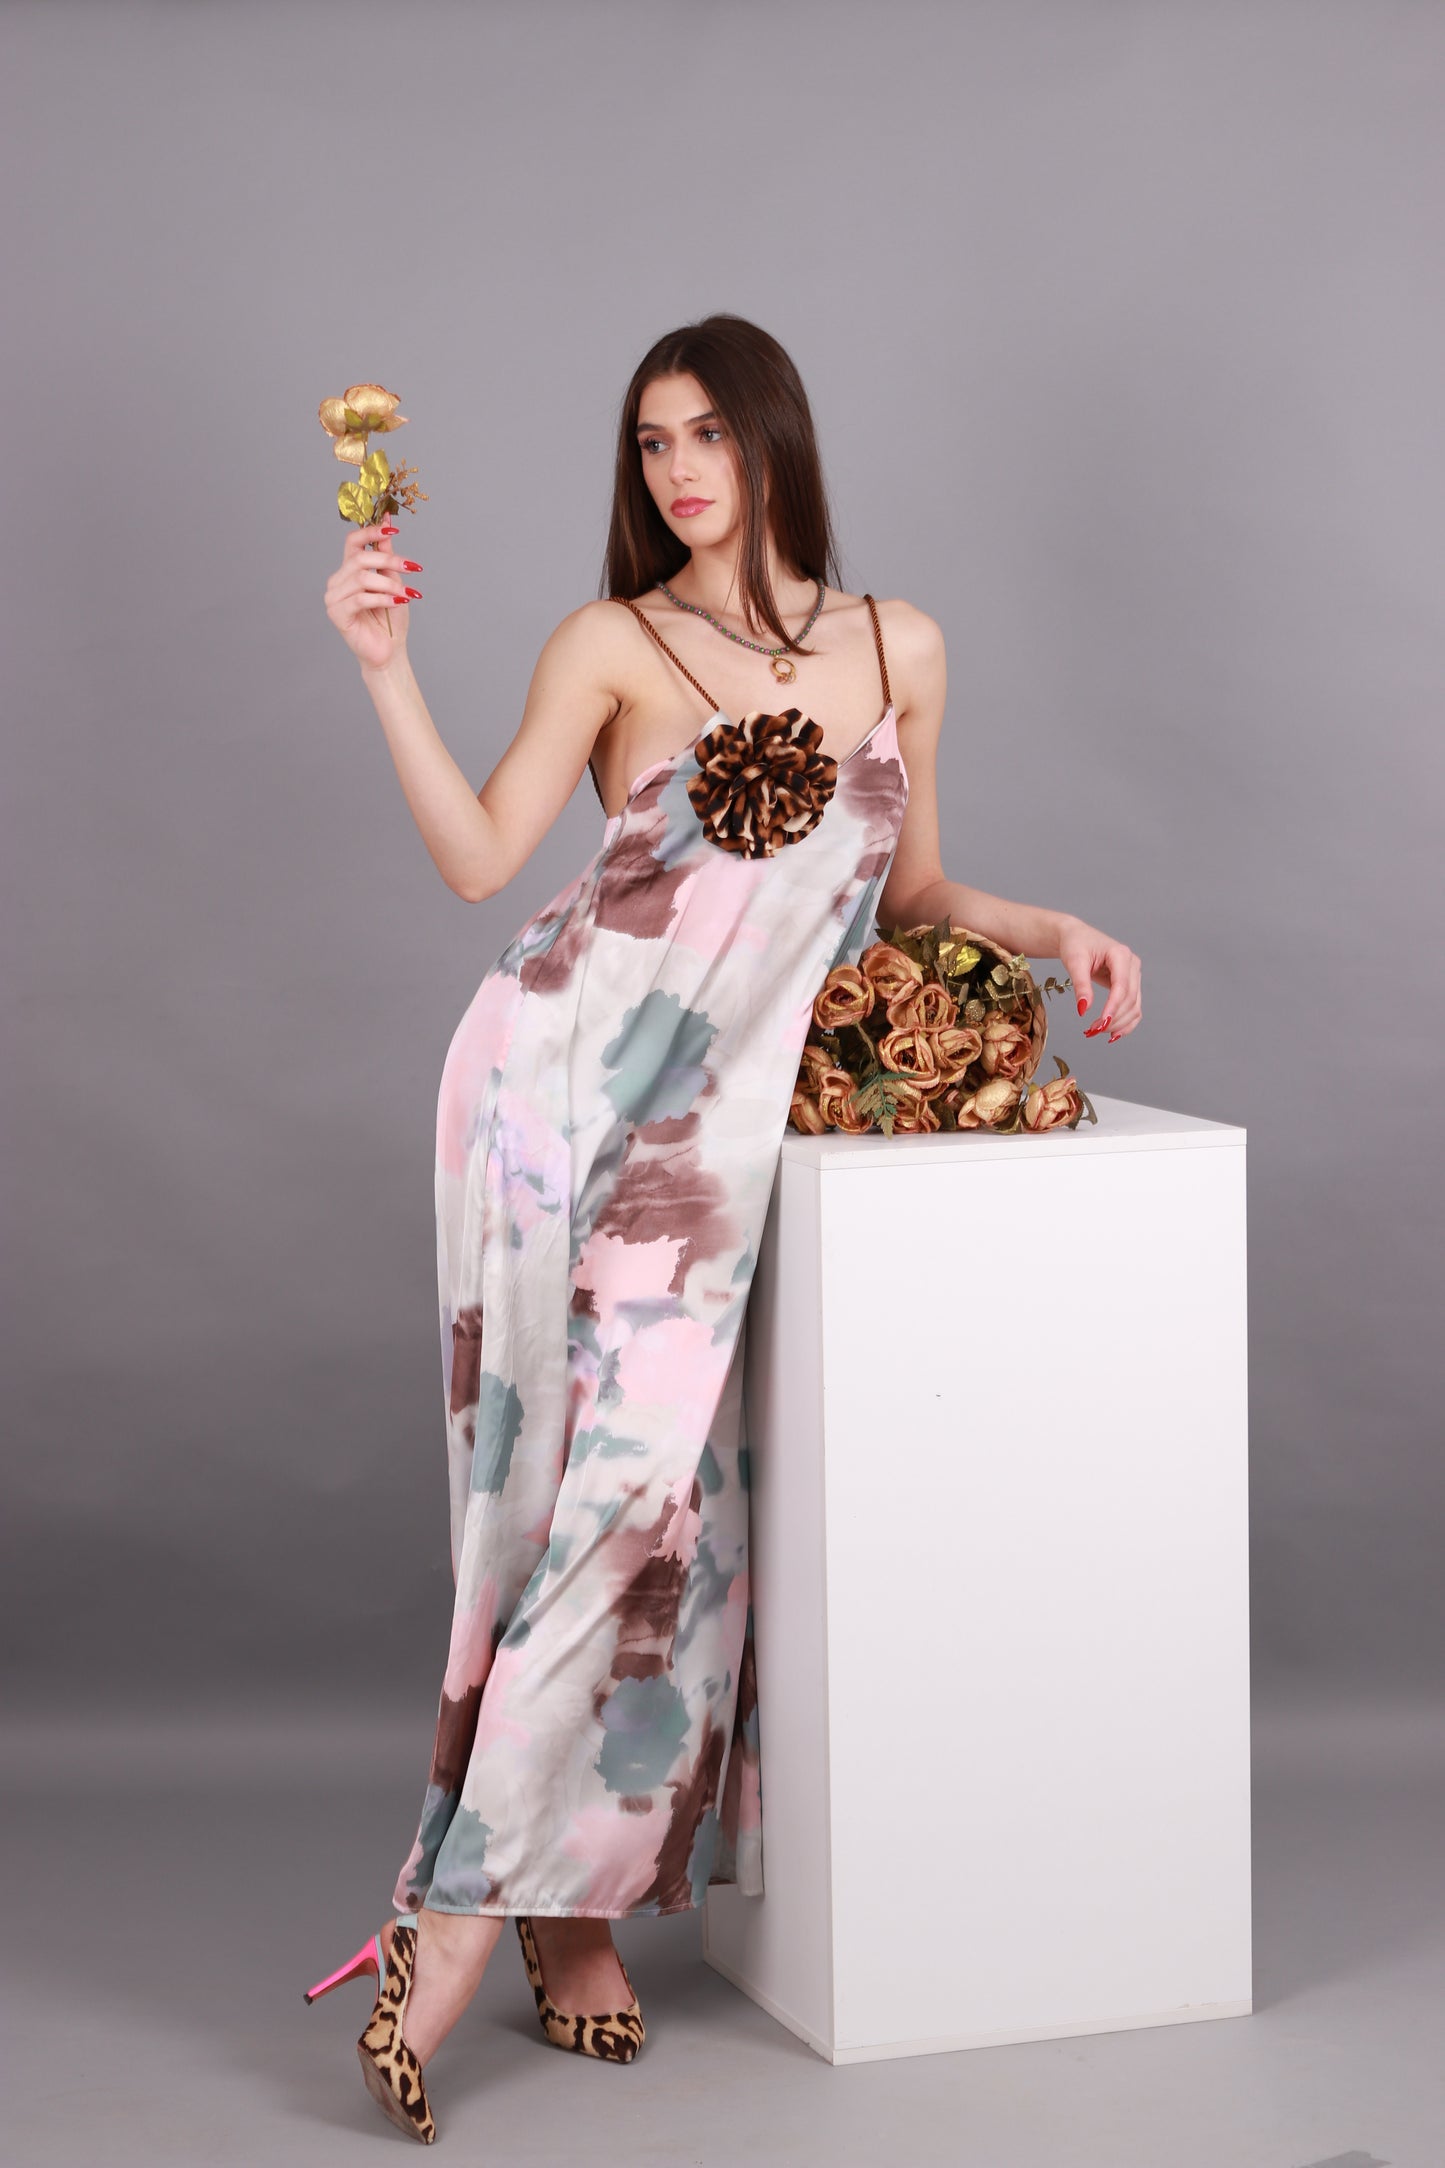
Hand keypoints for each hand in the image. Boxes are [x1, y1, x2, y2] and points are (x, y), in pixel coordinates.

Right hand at [324, 519, 421, 669]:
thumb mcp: (392, 581)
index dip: (370, 532)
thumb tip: (388, 523)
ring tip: (407, 593)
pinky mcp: (337, 614)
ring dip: (389, 583)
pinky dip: (382, 598)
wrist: (389, 651)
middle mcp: (337, 582)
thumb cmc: (390, 618)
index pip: (352, 542)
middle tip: (412, 567)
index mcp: (348, 571)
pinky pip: (360, 599)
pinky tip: (398, 602)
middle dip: (389, 560)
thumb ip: (385, 555)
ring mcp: (334, 598)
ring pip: (362, 578)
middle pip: (359, 558)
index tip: (393, 529)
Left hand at [1056, 915, 1140, 1042]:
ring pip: (1134, 1006)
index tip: (1101, 1023)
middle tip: (1092, 1031)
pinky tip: (1113, 1033)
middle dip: (1113, 1018)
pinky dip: (1126, 1022)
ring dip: (1119, 1023)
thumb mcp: (1074, 962)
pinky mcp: (1130, 984)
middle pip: (1130, 999)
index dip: (1113, 1007)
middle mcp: (1132, 964)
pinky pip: (1133, 1007)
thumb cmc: (1075, 944)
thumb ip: (1081, 985)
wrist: (1077, 937)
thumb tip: (1083, 1009)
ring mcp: (1133, 975)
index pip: (1122, 986)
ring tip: (1097, 1031)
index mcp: (1120, 954)